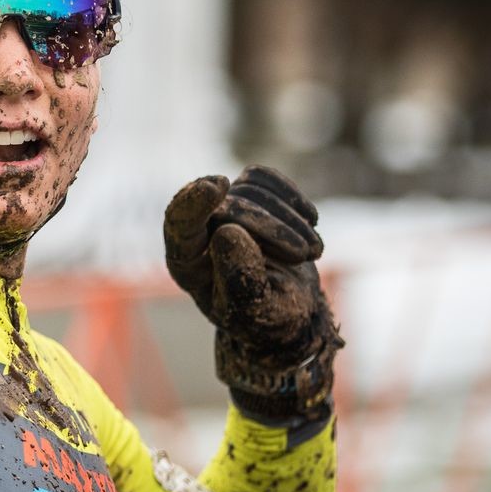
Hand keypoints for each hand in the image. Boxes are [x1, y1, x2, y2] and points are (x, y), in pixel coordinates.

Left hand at [164, 165, 341, 417]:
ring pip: (250, 190)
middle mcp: (197, 231)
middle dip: (272, 227)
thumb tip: (228, 232)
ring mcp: (220, 208)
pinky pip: (263, 177)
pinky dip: (290, 195)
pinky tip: (309, 218)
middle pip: (228, 206)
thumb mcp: (254, 310)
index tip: (216, 186)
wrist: (289, 306)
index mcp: (187, 262)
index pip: (179, 224)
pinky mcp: (245, 194)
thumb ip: (239, 278)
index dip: (193, 202)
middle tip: (306, 253)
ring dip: (289, 218)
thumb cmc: (266, 314)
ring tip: (311, 251)